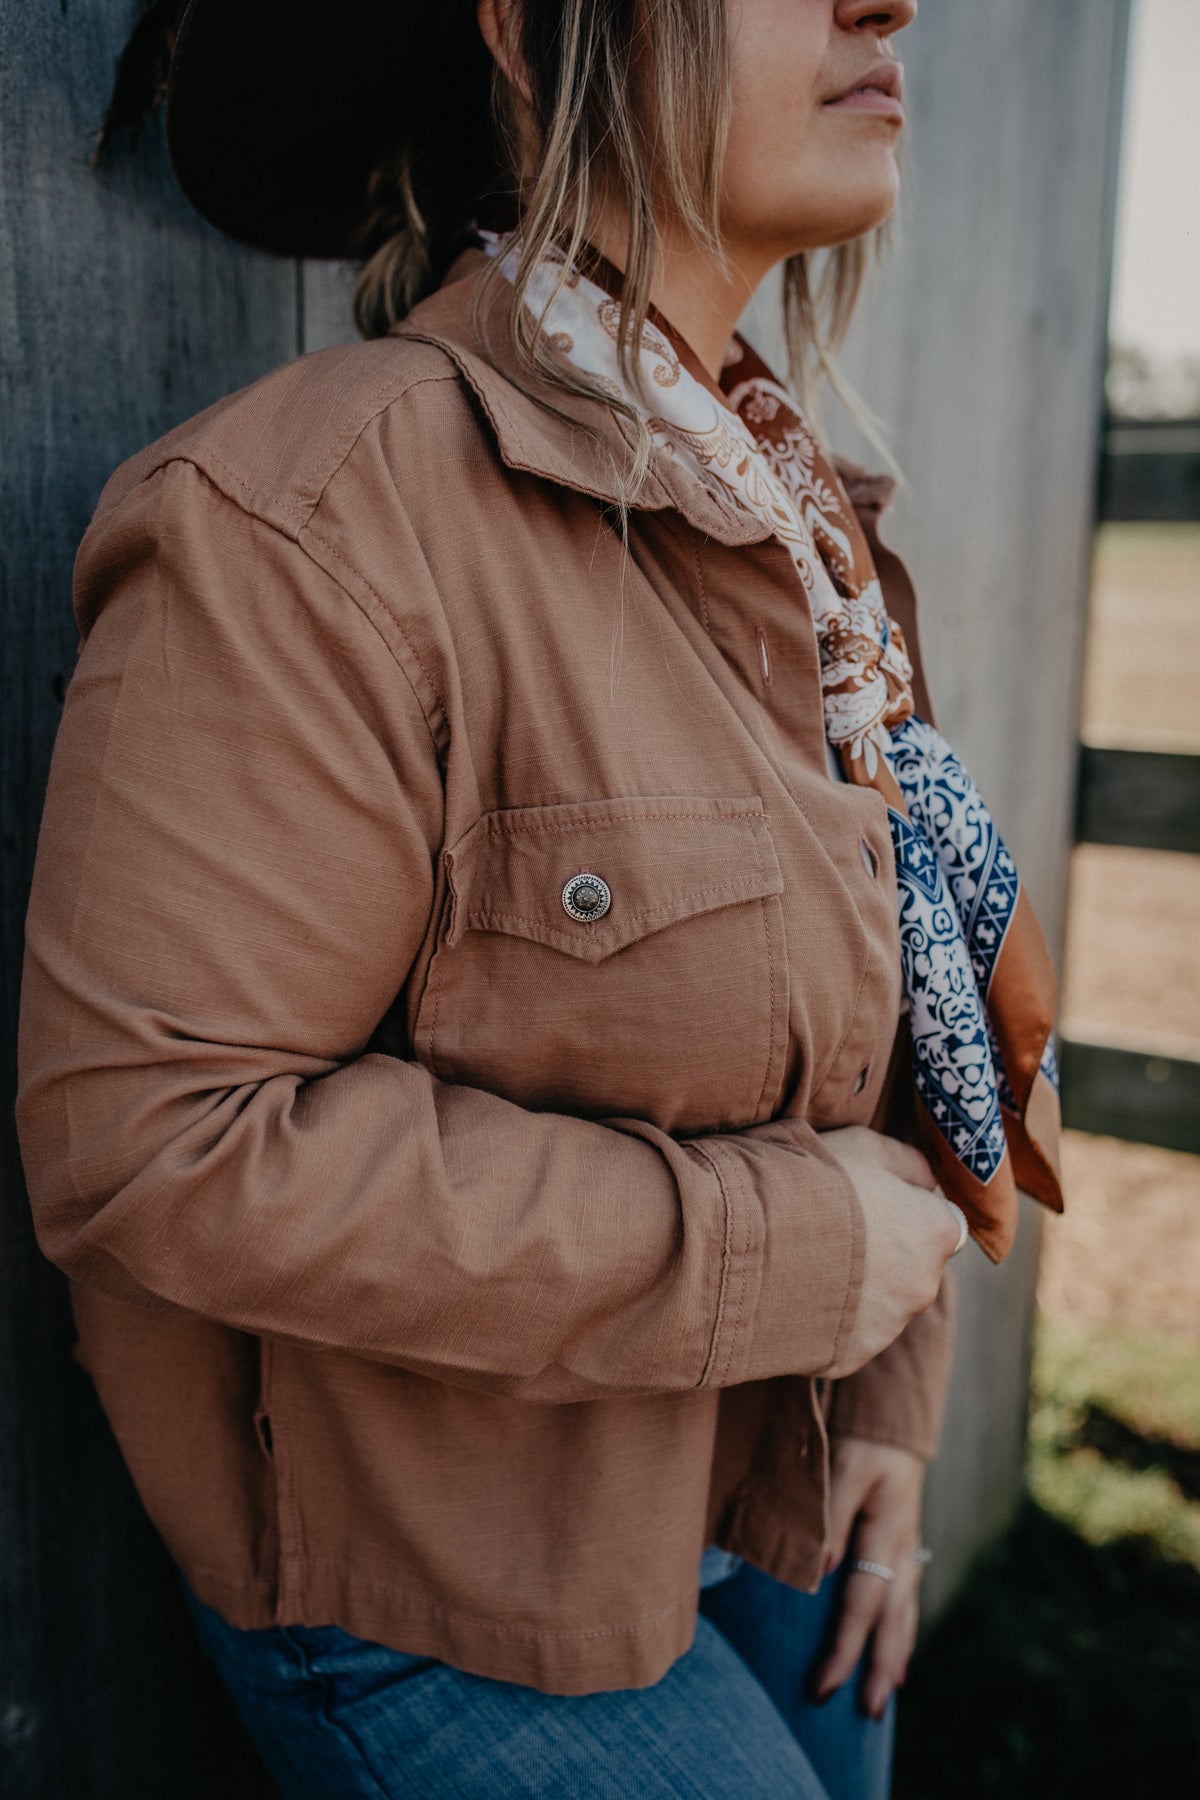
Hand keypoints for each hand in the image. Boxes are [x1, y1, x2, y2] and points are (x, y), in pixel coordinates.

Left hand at [811, 1435, 927, 1718]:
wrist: (892, 1413)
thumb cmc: (862, 1437)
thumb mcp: (843, 1470)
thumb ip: (831, 1519)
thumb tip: (821, 1574)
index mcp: (888, 1534)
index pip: (863, 1604)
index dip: (844, 1648)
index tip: (824, 1686)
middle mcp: (903, 1548)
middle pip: (892, 1619)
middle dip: (877, 1666)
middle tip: (866, 1713)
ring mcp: (907, 1546)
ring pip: (904, 1610)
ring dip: (893, 1653)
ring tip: (886, 1692)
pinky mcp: (903, 1540)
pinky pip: (906, 1595)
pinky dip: (902, 1626)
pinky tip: (898, 1646)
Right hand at [817, 1126, 959, 1378]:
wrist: (752, 1239)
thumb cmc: (814, 1181)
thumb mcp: (864, 1145)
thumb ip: (907, 1163)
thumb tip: (924, 1181)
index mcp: (937, 1232)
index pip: (941, 1224)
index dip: (905, 1212)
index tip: (871, 1206)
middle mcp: (924, 1286)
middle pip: (911, 1268)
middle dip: (883, 1254)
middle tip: (833, 1231)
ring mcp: (887, 1328)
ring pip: (879, 1304)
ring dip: (856, 1288)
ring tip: (806, 1261)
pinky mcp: (850, 1357)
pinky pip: (844, 1334)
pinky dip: (827, 1318)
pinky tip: (794, 1292)